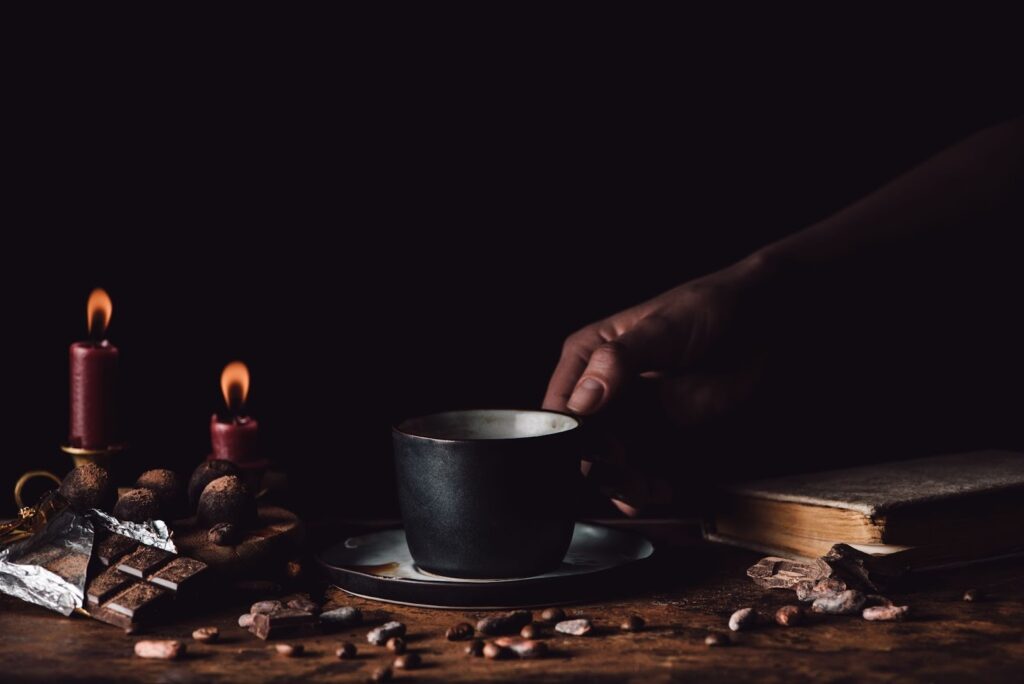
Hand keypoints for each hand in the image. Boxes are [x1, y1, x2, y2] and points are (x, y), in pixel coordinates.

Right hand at [543, 253, 779, 513]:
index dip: (567, 435)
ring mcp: (630, 415)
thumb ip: (620, 360)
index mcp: (587, 356)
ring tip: (648, 487)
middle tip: (628, 468)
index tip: (594, 450)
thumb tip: (582, 400)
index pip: (560, 405)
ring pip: (609, 463)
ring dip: (623, 483)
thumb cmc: (707, 308)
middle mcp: (600, 390)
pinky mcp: (658, 434)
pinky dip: (648, 486)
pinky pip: (642, 469)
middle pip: (582, 443)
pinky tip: (664, 488)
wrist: (760, 323)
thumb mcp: (663, 328)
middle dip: (599, 465)